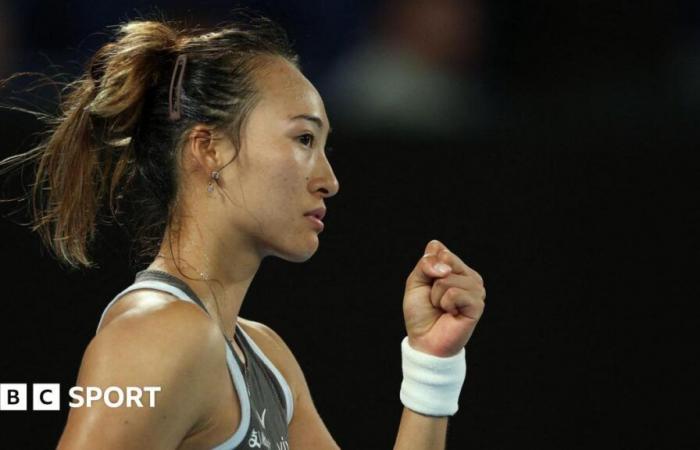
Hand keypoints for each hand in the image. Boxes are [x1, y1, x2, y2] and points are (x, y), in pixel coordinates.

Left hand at [402, 240, 485, 356]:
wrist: (424, 340)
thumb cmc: (421, 312)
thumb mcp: (416, 282)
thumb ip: (426, 264)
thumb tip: (443, 257)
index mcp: (456, 268)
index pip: (441, 251)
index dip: (427, 267)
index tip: (427, 285)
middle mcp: (469, 276)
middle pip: (446, 260)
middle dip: (431, 281)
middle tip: (435, 299)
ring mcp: (476, 290)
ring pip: (448, 278)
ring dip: (437, 296)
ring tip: (442, 308)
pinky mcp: (478, 304)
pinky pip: (455, 293)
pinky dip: (445, 304)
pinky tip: (450, 314)